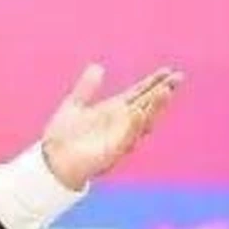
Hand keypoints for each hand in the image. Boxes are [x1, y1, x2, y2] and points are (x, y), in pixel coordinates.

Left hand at [41, 63, 182, 190]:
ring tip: (165, 91)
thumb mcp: (74, 105)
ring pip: (143, 121)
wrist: (50, 161)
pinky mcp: (112, 153)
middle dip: (162, 92)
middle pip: (147, 105)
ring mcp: (119, 138)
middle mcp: (120, 124)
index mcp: (113, 111)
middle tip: (178, 77)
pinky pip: (126, 138)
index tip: (168, 70)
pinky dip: (133, 126)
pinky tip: (139, 112)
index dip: (153, 82)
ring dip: (155, 107)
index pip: (139, 94)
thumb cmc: (62, 136)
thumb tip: (98, 67)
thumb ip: (86, 87)